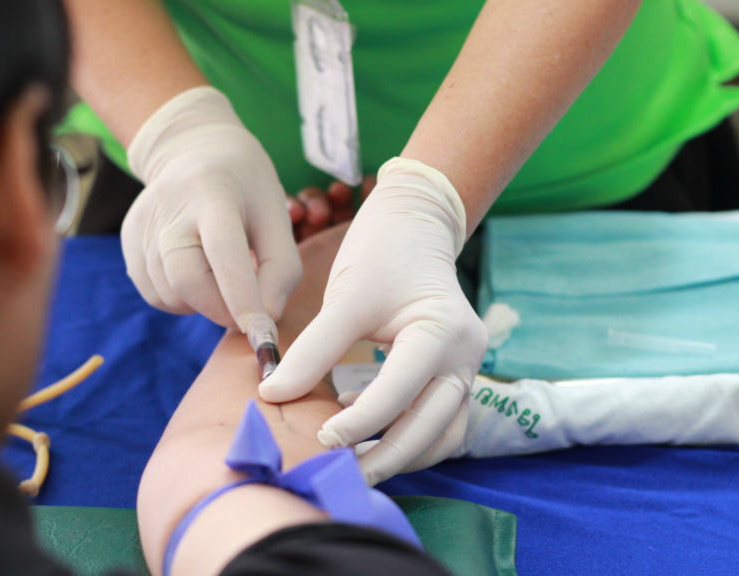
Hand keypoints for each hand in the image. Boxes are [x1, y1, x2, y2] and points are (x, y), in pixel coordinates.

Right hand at [122, 87, 301, 330]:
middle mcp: (169, 207)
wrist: (195, 150)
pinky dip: (183, 299)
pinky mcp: (129, 241)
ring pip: (171, 295)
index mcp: (213, 193)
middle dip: (222, 309)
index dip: (242, 296)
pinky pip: (156, 294)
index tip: (263, 333)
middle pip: (187, 281)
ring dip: (204, 303)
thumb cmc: (246, 187)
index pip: (224, 251)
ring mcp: (143, 225)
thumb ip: (281, 268)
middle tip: (247, 311)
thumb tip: (266, 318)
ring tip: (221, 274)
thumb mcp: (277, 214)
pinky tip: (198, 272)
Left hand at [260, 158, 487, 484]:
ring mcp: (466, 369)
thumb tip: (272, 394)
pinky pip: (439, 423)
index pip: (400, 393)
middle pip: (431, 429)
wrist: (415, 224)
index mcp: (443, 333)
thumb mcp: (346, 298)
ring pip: (442, 436)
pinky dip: (408, 438)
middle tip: (337, 473)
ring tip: (352, 465)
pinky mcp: (455, 375)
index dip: (359, 423)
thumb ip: (313, 350)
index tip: (319, 438)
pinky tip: (366, 432)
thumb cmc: (381, 253)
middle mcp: (466, 358)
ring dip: (401, 456)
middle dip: (385, 457)